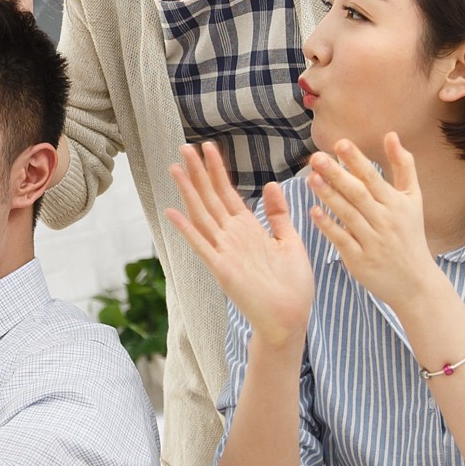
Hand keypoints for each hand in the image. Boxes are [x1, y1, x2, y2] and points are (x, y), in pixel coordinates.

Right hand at [162, 142, 311, 344]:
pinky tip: (172, 212)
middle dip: (198, 173)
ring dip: (188, 192)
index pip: (228, 193)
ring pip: (202, 215)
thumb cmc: (292, 285)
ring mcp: (224, 252)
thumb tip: (271, 184)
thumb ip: (278, 215)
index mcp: (248, 229)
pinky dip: (187, 229)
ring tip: (175, 168)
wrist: (290, 318)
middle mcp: (232, 237)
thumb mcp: (290, 242)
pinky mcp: (222, 269)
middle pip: (210, 198)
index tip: (208, 147)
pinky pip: (202, 245)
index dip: (217, 170)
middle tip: (184, 147)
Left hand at [305, 134, 442, 312]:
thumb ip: (403, 166)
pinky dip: (328, 226)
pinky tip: (314, 211)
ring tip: (311, 178)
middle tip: (317, 157)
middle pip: (358, 194)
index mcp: (396, 204)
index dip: (356, 161)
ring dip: (329, 196)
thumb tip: (392, 135)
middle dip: (337, 174)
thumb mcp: (413, 199)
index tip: (340, 143)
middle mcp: (385, 220)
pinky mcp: (360, 260)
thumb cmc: (410, 234)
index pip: (373, 178)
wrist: (416, 281)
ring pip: (348, 215)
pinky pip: (342, 240)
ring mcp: (372, 241)